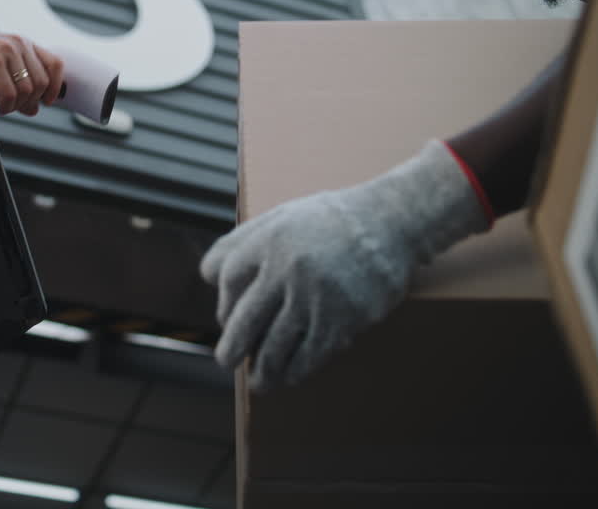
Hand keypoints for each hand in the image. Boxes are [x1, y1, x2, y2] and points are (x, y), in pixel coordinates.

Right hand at [0, 26, 63, 115]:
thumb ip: (20, 82)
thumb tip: (34, 110)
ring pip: (27, 90)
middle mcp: (20, 45)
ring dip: (18, 106)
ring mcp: (6, 52)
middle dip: (32, 101)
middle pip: (42, 82)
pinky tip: (0, 106)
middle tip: (17, 107)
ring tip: (5, 107)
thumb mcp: (3, 62)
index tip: (47, 100)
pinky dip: (7, 106)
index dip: (56, 87)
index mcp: (26, 43)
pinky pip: (9, 93)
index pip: (55, 64)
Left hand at [200, 141, 487, 391]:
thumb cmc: (330, 221)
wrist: (391, 222)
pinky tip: (291, 377)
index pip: (227, 279)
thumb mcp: (281, 216)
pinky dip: (296, 372)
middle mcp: (286, 268)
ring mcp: (314, 296)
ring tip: (259, 382)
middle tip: (227, 362)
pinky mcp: (343, 318)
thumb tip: (206, 275)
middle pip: (243, 322)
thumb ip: (242, 241)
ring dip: (262, 371)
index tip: (228, 318)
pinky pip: (310, 356)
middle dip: (231, 350)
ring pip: (274, 347)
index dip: (223, 302)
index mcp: (267, 240)